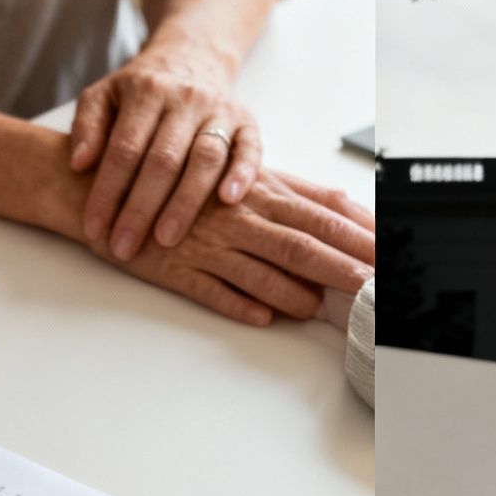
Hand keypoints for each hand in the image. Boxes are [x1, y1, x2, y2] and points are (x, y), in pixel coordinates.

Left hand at [70, 45, 261, 261]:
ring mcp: (220, 110)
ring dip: (185, 203)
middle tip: (125, 246)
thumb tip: (79, 163)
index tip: (94, 229)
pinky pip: (250, 150)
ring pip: (205, 159)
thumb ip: (87, 126)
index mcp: (146, 91)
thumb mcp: (103, 95)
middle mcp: (186, 99)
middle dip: (141, 208)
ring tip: (166, 239)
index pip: (123, 149)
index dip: (107, 192)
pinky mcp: (247, 123)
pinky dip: (242, 174)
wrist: (192, 57)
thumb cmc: (141, 90)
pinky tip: (229, 202)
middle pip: (163, 159)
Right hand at [102, 169, 373, 325]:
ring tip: (329, 309)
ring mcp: (208, 243)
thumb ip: (293, 190)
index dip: (357, 231)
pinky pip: (214, 290)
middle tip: (375, 283)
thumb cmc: (182, 182)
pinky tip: (266, 319)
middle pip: (300, 241)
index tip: (389, 248)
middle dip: (341, 263)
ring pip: (261, 269)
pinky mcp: (178, 269)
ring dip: (298, 291)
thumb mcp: (242, 177)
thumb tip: (347, 204)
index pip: (319, 211)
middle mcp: (237, 214)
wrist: (106, 186)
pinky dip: (241, 304)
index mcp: (257, 188)